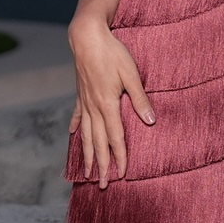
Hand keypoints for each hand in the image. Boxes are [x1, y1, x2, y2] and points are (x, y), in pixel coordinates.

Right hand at [68, 16, 153, 187]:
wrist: (86, 36)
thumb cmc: (112, 52)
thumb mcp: (131, 74)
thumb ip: (140, 99)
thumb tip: (150, 122)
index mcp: (107, 105)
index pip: (115, 138)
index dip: (119, 158)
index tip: (122, 175)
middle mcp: (93, 107)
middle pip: (98, 143)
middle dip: (101, 166)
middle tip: (102, 185)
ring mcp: (84, 102)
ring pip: (85, 135)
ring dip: (87, 155)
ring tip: (86, 172)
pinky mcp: (80, 94)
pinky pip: (78, 116)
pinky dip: (76, 128)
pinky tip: (73, 137)